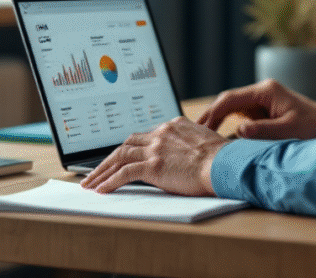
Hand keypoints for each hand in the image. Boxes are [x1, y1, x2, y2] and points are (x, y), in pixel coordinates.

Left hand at [80, 117, 226, 195]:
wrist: (224, 164)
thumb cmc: (221, 158)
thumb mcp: (203, 142)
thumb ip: (188, 144)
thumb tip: (186, 156)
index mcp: (173, 126)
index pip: (144, 136)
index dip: (130, 149)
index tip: (121, 159)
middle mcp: (161, 133)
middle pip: (127, 143)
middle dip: (109, 158)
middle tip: (96, 171)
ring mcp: (155, 148)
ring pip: (120, 156)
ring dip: (102, 170)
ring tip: (91, 183)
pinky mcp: (153, 165)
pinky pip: (124, 172)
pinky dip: (110, 181)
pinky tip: (102, 189)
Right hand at [198, 79, 315, 140]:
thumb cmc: (314, 127)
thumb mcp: (289, 130)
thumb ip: (263, 130)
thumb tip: (238, 131)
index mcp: (266, 91)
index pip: (231, 98)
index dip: (213, 113)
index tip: (201, 128)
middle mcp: (261, 92)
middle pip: (227, 100)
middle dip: (210, 116)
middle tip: (193, 134)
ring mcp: (261, 100)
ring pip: (231, 107)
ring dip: (217, 120)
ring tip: (200, 137)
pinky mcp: (262, 110)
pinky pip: (239, 115)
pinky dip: (226, 124)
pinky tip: (217, 137)